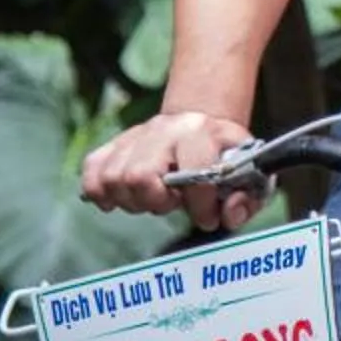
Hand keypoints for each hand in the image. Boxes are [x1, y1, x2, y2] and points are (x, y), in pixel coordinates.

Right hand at [82, 107, 260, 232]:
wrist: (203, 122)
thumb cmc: (225, 155)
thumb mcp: (249, 173)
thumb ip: (246, 199)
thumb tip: (226, 213)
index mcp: (201, 132)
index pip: (191, 173)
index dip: (201, 205)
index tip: (207, 217)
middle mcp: (164, 129)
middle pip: (138, 176)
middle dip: (157, 202)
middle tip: (173, 203)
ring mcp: (136, 135)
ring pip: (111, 178)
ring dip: (131, 201)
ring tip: (153, 198)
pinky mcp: (115, 143)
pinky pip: (91, 170)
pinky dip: (100, 192)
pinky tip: (121, 198)